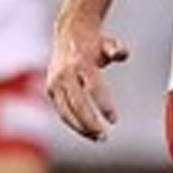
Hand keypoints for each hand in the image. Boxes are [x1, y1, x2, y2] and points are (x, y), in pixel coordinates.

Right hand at [46, 17, 129, 141]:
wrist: (69, 34)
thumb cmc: (94, 43)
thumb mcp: (108, 43)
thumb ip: (116, 49)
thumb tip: (122, 54)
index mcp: (80, 62)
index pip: (93, 87)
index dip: (103, 105)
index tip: (114, 120)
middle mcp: (64, 74)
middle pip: (77, 104)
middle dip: (90, 123)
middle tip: (104, 136)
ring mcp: (55, 83)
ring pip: (66, 112)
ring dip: (81, 128)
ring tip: (98, 138)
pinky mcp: (50, 90)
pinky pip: (62, 111)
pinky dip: (74, 123)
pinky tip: (88, 132)